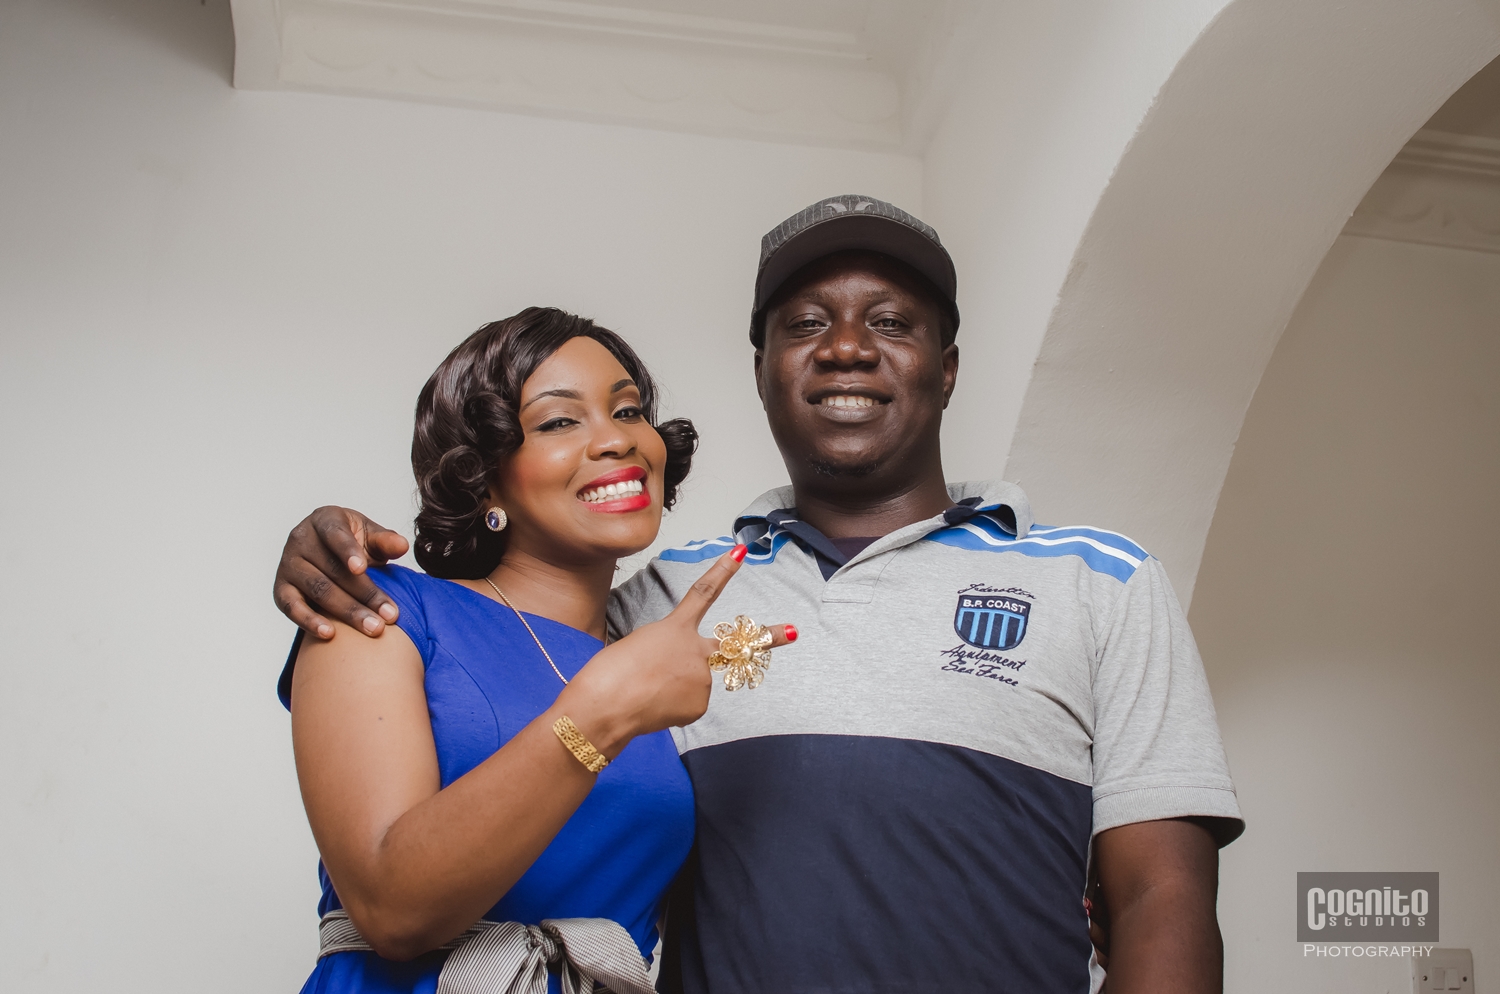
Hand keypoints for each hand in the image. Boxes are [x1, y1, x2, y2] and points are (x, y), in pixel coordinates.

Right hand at [274, 506, 410, 639]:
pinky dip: (309, 621)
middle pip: (332, 570)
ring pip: (318, 590)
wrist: (327, 555)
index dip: (348, 551)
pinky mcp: (280, 589)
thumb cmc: (354, 544)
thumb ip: (385, 541)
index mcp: (324, 519)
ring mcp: (288, 564)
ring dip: (347, 611)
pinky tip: (330, 633)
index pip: (335, 534)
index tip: (362, 569)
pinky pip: (291, 607)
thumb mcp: (370, 536)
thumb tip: (402, 545)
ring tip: (373, 627)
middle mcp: (300, 539)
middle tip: (390, 615)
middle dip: (364, 594)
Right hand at [559, 546, 794, 751]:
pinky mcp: (700, 704)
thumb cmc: (609, 674)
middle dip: (772, 637)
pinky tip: (655, 706)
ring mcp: (702, 678)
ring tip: (649, 693)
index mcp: (675, 627)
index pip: (704, 592)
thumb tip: (680, 674)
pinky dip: (674, 706)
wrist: (605, 706)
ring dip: (678, 688)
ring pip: (698, 682)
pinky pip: (690, 703)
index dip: (722, 572)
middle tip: (794, 631)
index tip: (739, 554)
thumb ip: (666, 653)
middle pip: (738, 643)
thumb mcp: (638, 648)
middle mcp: (697, 650)